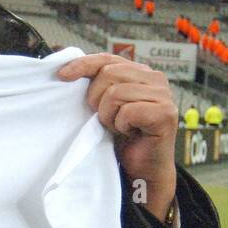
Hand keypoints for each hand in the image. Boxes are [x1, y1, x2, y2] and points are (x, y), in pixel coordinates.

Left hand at [57, 53, 177, 221]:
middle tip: (104, 118)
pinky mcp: (165, 114)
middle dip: (97, 99)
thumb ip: (97, 85)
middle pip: (108, 74)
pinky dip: (121, 125)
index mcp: (140, 72)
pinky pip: (128, 111)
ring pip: (115, 93)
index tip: (62, 75)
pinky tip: (129, 133)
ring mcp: (163, 95)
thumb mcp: (105, 105)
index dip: (83, 64)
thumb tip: (66, 69)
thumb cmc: (123, 137)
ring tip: (119, 127)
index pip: (107, 59)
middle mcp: (155, 79)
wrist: (141, 168)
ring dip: (109, 116)